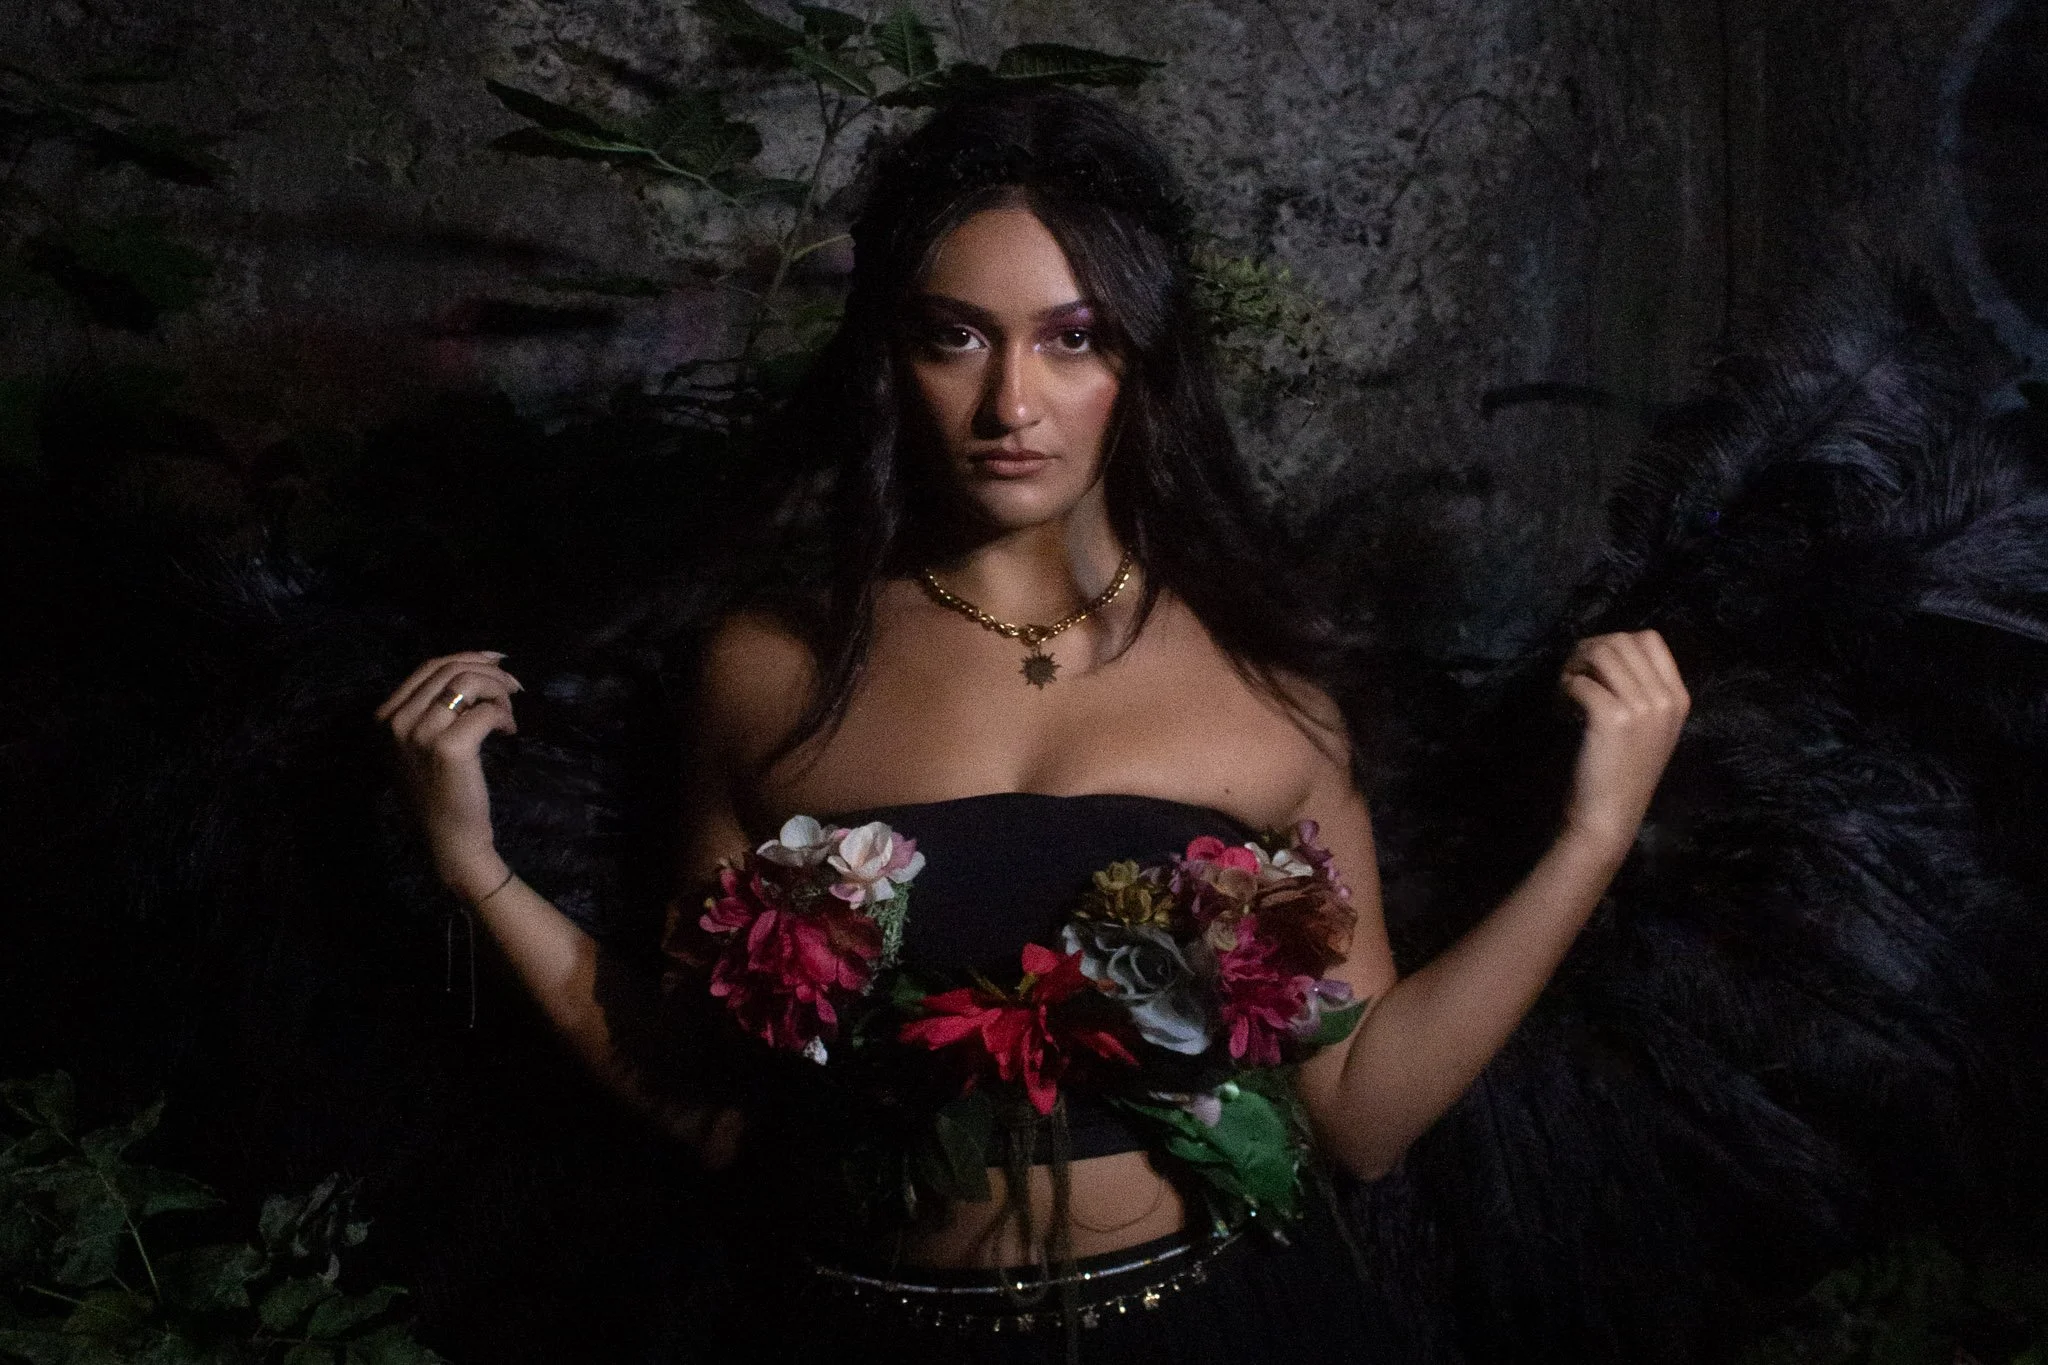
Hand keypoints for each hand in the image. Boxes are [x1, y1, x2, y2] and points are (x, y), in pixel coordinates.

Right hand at [375, 650, 523, 899]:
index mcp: (386, 716)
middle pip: (450, 669)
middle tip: (515, 687)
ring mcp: (419, 733)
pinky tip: (509, 731)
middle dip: (490, 671)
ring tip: (509, 712)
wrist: (447, 839)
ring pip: (468, 683)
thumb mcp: (422, 744)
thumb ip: (434, 707)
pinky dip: (504, 715)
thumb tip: (476, 665)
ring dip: (498, 690)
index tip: (497, 661)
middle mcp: (396, 721)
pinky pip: (486, 711)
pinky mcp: (448, 748)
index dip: (468, 656)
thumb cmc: (440, 792)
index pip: (429, 667)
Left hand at [1558, 630, 1689, 851]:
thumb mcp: (1649, 728)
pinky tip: (1561, 709)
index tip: (1594, 667)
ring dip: (1574, 666)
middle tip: (1570, 677)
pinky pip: (1580, 682)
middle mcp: (1665, 698)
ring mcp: (1642, 707)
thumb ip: (1641, 690)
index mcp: (1679, 698)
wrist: (1610, 816)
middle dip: (1587, 651)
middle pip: (1620, 641)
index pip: (1649, 639)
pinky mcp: (1612, 718)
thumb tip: (1606, 650)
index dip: (1614, 643)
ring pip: (1600, 654)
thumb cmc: (1623, 774)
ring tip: (1565, 690)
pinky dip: (1564, 689)